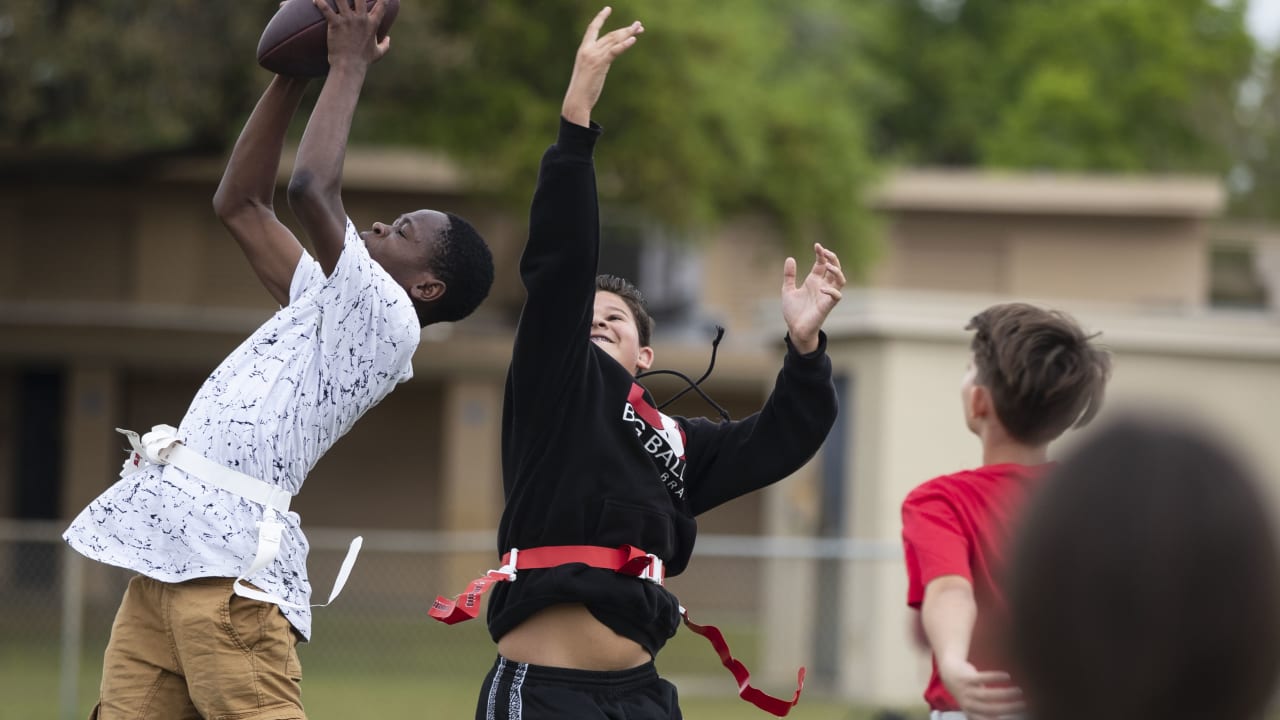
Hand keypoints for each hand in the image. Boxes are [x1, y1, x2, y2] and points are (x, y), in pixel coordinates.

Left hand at [314, 0, 390, 71]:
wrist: (350, 67)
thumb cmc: (363, 61)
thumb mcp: (378, 53)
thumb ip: (385, 45)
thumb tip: (389, 39)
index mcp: (372, 24)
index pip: (382, 5)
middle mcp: (361, 19)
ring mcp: (348, 21)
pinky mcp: (336, 24)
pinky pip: (326, 9)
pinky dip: (320, 2)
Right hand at [562, 7, 643, 126]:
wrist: (576, 100)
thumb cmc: (582, 90)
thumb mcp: (587, 71)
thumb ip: (596, 61)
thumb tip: (606, 59)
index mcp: (583, 50)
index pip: (592, 29)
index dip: (600, 18)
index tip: (607, 8)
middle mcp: (588, 49)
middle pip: (610, 34)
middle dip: (625, 29)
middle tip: (638, 25)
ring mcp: (594, 56)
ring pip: (614, 40)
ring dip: (628, 33)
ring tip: (639, 29)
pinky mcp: (600, 64)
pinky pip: (615, 51)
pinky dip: (624, 45)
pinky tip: (633, 40)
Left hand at [781, 243, 844, 353]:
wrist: (795, 329)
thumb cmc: (794, 312)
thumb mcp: (787, 290)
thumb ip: (789, 275)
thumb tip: (790, 258)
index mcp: (814, 281)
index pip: (822, 264)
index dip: (821, 254)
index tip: (817, 246)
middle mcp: (823, 286)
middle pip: (835, 269)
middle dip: (832, 258)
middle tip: (825, 251)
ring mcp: (826, 296)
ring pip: (840, 280)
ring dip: (837, 271)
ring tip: (828, 265)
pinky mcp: (827, 306)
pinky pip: (836, 296)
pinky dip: (832, 291)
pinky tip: (822, 288)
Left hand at [937, 658, 1024, 719]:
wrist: (950, 674)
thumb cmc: (969, 693)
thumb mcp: (976, 706)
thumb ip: (987, 714)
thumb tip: (1005, 718)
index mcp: (972, 713)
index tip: (1017, 718)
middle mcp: (969, 704)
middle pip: (991, 709)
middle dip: (1009, 708)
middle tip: (1025, 704)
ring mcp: (966, 691)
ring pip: (987, 695)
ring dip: (1005, 694)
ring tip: (1019, 691)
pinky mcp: (966, 678)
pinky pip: (981, 678)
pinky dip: (995, 677)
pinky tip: (1007, 676)